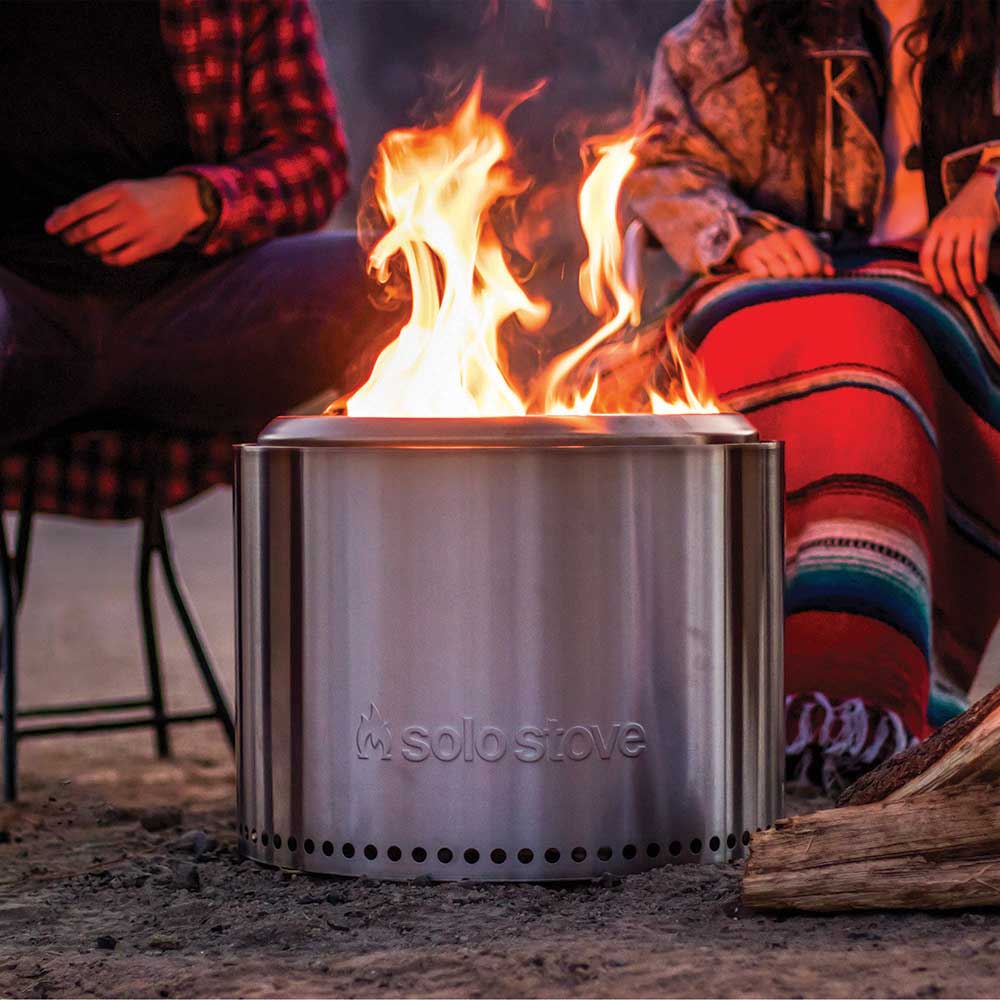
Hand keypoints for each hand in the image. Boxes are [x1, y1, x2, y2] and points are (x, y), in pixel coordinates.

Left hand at [45, 176, 207, 266]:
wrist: (184, 200)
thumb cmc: (145, 195)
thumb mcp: (119, 190)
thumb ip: (92, 202)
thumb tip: (58, 214)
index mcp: (117, 190)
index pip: (81, 207)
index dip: (62, 219)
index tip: (49, 229)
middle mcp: (128, 209)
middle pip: (89, 229)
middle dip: (73, 237)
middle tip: (69, 239)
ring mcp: (141, 228)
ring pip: (103, 245)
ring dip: (90, 249)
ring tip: (90, 246)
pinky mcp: (152, 245)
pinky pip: (121, 258)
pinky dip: (108, 259)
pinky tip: (107, 255)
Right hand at [733, 226, 833, 278]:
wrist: (750, 241)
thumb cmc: (783, 250)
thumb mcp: (803, 249)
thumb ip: (820, 259)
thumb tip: (831, 272)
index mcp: (797, 235)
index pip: (813, 264)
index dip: (813, 276)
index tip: (809, 277)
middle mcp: (780, 238)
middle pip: (797, 271)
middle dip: (796, 280)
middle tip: (792, 280)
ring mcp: (763, 246)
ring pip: (779, 275)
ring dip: (779, 281)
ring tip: (778, 277)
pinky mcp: (749, 256)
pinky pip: (762, 275)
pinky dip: (764, 279)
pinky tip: (764, 276)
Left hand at [920, 170, 999, 300]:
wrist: (982, 187)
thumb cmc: (962, 212)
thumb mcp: (944, 224)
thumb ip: (939, 243)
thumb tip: (936, 275)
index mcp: (934, 229)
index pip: (926, 257)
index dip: (930, 277)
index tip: (938, 291)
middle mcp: (947, 227)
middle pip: (943, 262)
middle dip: (950, 284)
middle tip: (958, 297)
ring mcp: (965, 226)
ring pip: (961, 260)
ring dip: (966, 280)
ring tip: (971, 292)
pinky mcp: (983, 225)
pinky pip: (979, 251)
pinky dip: (980, 268)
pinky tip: (981, 279)